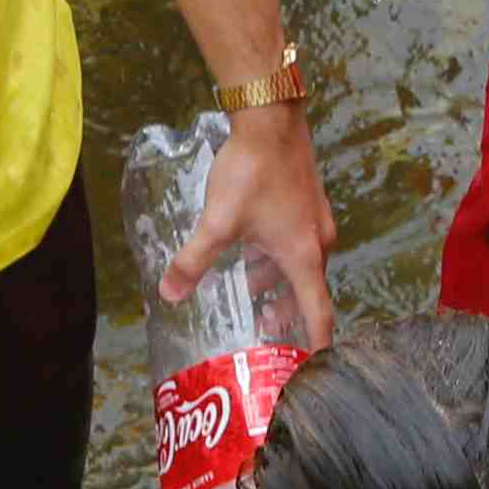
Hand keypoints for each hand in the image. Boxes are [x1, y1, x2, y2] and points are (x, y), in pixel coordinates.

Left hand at [166, 98, 338, 348]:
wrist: (271, 119)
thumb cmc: (252, 173)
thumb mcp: (218, 223)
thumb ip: (194, 262)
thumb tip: (170, 293)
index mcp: (304, 257)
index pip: (318, 313)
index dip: (317, 344)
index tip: (316, 369)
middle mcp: (318, 243)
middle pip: (308, 292)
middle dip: (287, 315)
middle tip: (263, 335)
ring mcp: (317, 221)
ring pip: (301, 266)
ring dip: (278, 283)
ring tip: (249, 293)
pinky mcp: (308, 203)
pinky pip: (298, 244)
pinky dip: (279, 259)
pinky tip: (250, 253)